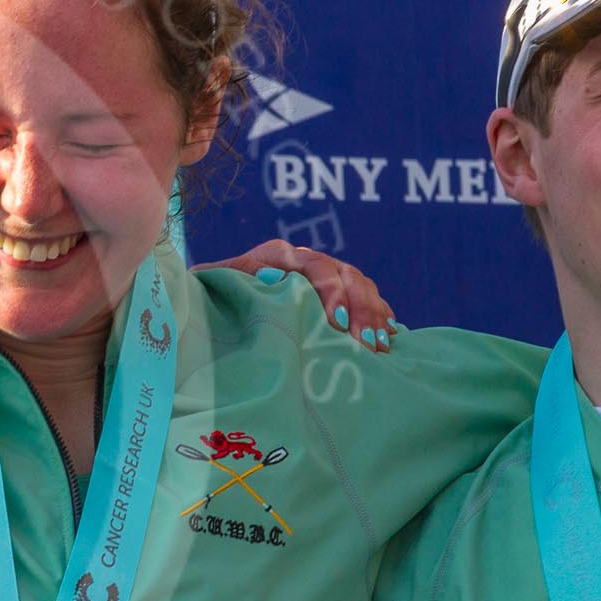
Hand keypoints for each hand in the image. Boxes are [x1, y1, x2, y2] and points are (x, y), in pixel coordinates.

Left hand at [195, 240, 396, 350]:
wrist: (214, 300)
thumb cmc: (212, 296)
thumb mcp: (216, 285)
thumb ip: (236, 278)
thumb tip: (269, 279)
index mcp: (278, 254)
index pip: (316, 264)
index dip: (330, 290)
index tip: (335, 321)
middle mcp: (306, 261)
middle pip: (347, 275)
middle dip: (360, 309)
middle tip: (363, 342)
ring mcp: (325, 276)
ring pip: (362, 286)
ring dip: (373, 315)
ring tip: (379, 346)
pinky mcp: (336, 294)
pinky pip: (368, 299)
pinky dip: (379, 317)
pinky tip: (388, 336)